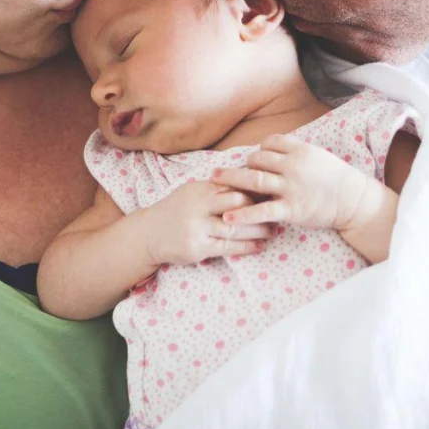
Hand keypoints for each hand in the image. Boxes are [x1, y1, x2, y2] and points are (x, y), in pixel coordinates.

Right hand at [138, 178, 275, 266]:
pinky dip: (246, 246)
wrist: (149, 233)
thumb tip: (248, 181)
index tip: (273, 191)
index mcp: (200, 188)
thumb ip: (216, 188)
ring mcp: (197, 227)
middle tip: (279, 209)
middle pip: (236, 203)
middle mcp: (198, 206)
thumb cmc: (176, 210)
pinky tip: (259, 245)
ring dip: (258, 229)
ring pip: (235, 227)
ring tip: (273, 230)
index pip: (233, 185)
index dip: (255, 189)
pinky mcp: (197, 247)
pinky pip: (227, 247)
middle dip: (260, 207)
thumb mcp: (192, 192)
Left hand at [210, 134, 389, 232]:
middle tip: (226, 171)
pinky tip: (227, 217)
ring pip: (255, 179)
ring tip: (214, 181)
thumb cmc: (335, 179)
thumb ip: (295, 152)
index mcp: (300, 150)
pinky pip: (262, 211)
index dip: (259, 150)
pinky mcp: (291, 209)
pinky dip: (243, 214)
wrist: (353, 201)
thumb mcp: (317, 156)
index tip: (254, 159)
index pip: (270, 143)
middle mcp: (293, 166)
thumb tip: (272, 148)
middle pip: (258, 159)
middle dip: (243, 165)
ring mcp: (291, 188)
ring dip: (232, 179)